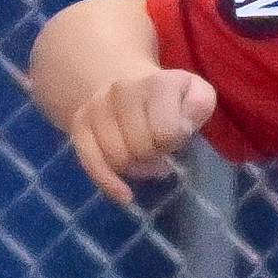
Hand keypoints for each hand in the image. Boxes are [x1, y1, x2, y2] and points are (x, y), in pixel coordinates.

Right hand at [65, 69, 218, 205]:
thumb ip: (199, 106)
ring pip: (116, 157)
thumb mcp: (196, 95)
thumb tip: (182, 126)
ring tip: (142, 157)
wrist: (128, 83)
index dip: (173, 143)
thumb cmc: (170, 100)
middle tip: (158, 151)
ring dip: (133, 167)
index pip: (166, 132)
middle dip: (153, 156)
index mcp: (157, 83)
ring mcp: (97, 105)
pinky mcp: (79, 122)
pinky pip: (90, 160)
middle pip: (140, 148)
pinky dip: (108, 181)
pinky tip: (124, 193)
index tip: (175, 139)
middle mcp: (122, 89)